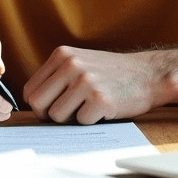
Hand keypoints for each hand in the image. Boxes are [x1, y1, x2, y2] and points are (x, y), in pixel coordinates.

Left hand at [23, 46, 162, 123]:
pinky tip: (103, 109)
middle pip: (38, 104)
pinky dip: (90, 121)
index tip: (51, 110)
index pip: (30, 90)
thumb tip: (31, 104)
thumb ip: (55, 77)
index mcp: (61, 55)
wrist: (147, 74)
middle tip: (68, 114)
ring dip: (71, 119)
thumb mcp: (78, 63)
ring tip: (87, 108)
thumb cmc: (109, 73)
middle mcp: (70, 65)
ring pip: (57, 116)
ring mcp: (85, 81)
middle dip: (49, 115)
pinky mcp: (101, 99)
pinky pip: (81, 122)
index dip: (39, 106)